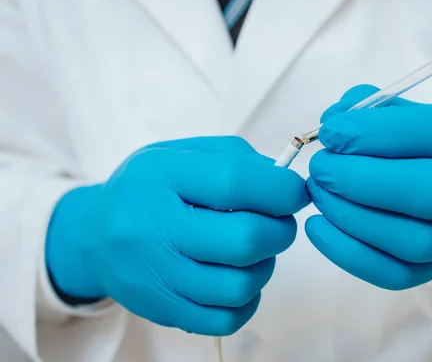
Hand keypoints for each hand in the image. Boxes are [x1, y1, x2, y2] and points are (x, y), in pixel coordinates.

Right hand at [45, 136, 308, 334]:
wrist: (95, 235)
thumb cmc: (151, 189)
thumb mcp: (185, 154)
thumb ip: (239, 162)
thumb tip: (288, 188)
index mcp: (162, 177)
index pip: (236, 182)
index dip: (282, 189)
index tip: (294, 192)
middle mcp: (153, 227)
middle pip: (244, 240)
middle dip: (280, 230)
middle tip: (278, 222)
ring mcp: (155, 275)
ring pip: (239, 285)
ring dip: (265, 266)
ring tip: (255, 250)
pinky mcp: (162, 310)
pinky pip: (225, 319)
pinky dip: (247, 300)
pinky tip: (239, 277)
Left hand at [306, 85, 431, 289]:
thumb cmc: (426, 141)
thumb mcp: (408, 112)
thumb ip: (371, 109)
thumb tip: (332, 122)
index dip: (381, 133)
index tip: (331, 132)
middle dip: (365, 180)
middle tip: (322, 166)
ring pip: (416, 242)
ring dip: (353, 216)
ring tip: (319, 191)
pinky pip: (398, 274)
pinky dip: (349, 253)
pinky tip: (318, 226)